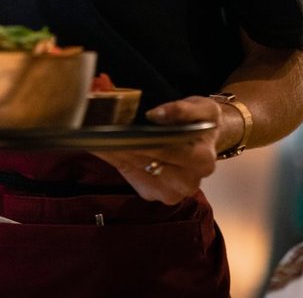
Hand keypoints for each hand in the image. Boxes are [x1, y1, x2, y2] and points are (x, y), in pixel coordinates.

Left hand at [91, 95, 219, 203]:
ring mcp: (169, 193)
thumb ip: (182, 110)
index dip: (141, 140)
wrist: (203, 141)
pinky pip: (129, 176)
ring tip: (98, 136)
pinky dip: (116, 160)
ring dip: (115, 153)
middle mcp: (188, 182)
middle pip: (147, 162)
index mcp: (201, 160)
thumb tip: (156, 115)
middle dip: (123, 146)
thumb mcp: (202, 109)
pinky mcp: (152, 194)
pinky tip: (105, 146)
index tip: (118, 129)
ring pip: (134, 170)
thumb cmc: (201, 122)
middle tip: (100, 130)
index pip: (166, 150)